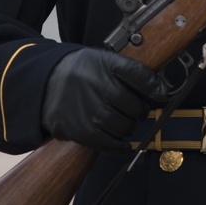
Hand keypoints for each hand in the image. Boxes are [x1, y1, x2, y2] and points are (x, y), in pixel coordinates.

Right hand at [41, 47, 169, 150]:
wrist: (43, 83)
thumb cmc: (80, 72)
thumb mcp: (101, 60)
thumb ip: (127, 71)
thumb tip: (159, 89)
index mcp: (105, 63)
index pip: (140, 75)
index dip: (156, 88)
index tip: (162, 95)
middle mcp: (97, 84)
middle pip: (135, 105)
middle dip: (142, 110)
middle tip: (139, 109)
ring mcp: (89, 108)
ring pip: (124, 126)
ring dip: (130, 127)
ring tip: (125, 121)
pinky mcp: (80, 130)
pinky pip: (109, 142)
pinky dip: (119, 144)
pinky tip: (121, 140)